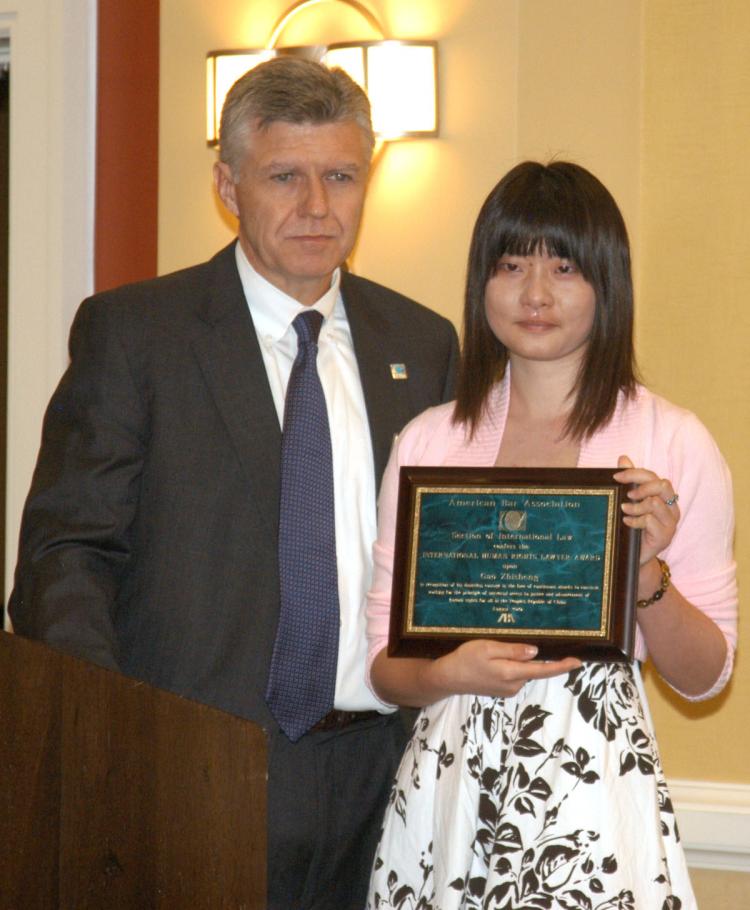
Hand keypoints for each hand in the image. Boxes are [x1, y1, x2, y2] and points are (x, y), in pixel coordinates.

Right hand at [427, 639, 580, 698]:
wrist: (448, 678)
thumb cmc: (466, 659)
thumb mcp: (488, 648)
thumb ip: (513, 650)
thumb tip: (536, 652)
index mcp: (511, 673)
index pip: (543, 670)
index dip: (561, 666)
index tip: (577, 661)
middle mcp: (513, 685)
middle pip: (534, 669)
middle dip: (534, 656)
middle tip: (519, 641)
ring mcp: (508, 689)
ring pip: (523, 671)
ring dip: (520, 660)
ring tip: (497, 649)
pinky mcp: (502, 689)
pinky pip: (515, 675)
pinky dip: (512, 665)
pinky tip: (496, 658)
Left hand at [613, 455, 679, 565]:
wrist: (636, 557)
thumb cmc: (634, 528)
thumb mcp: (631, 502)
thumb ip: (630, 481)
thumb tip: (623, 458)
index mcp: (665, 497)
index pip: (655, 477)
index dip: (635, 473)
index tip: (616, 477)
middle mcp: (671, 508)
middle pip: (663, 485)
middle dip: (641, 486)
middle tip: (627, 495)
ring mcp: (670, 523)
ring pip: (656, 503)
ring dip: (636, 506)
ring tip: (625, 511)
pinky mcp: (665, 537)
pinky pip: (650, 521)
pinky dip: (635, 520)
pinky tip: (627, 523)